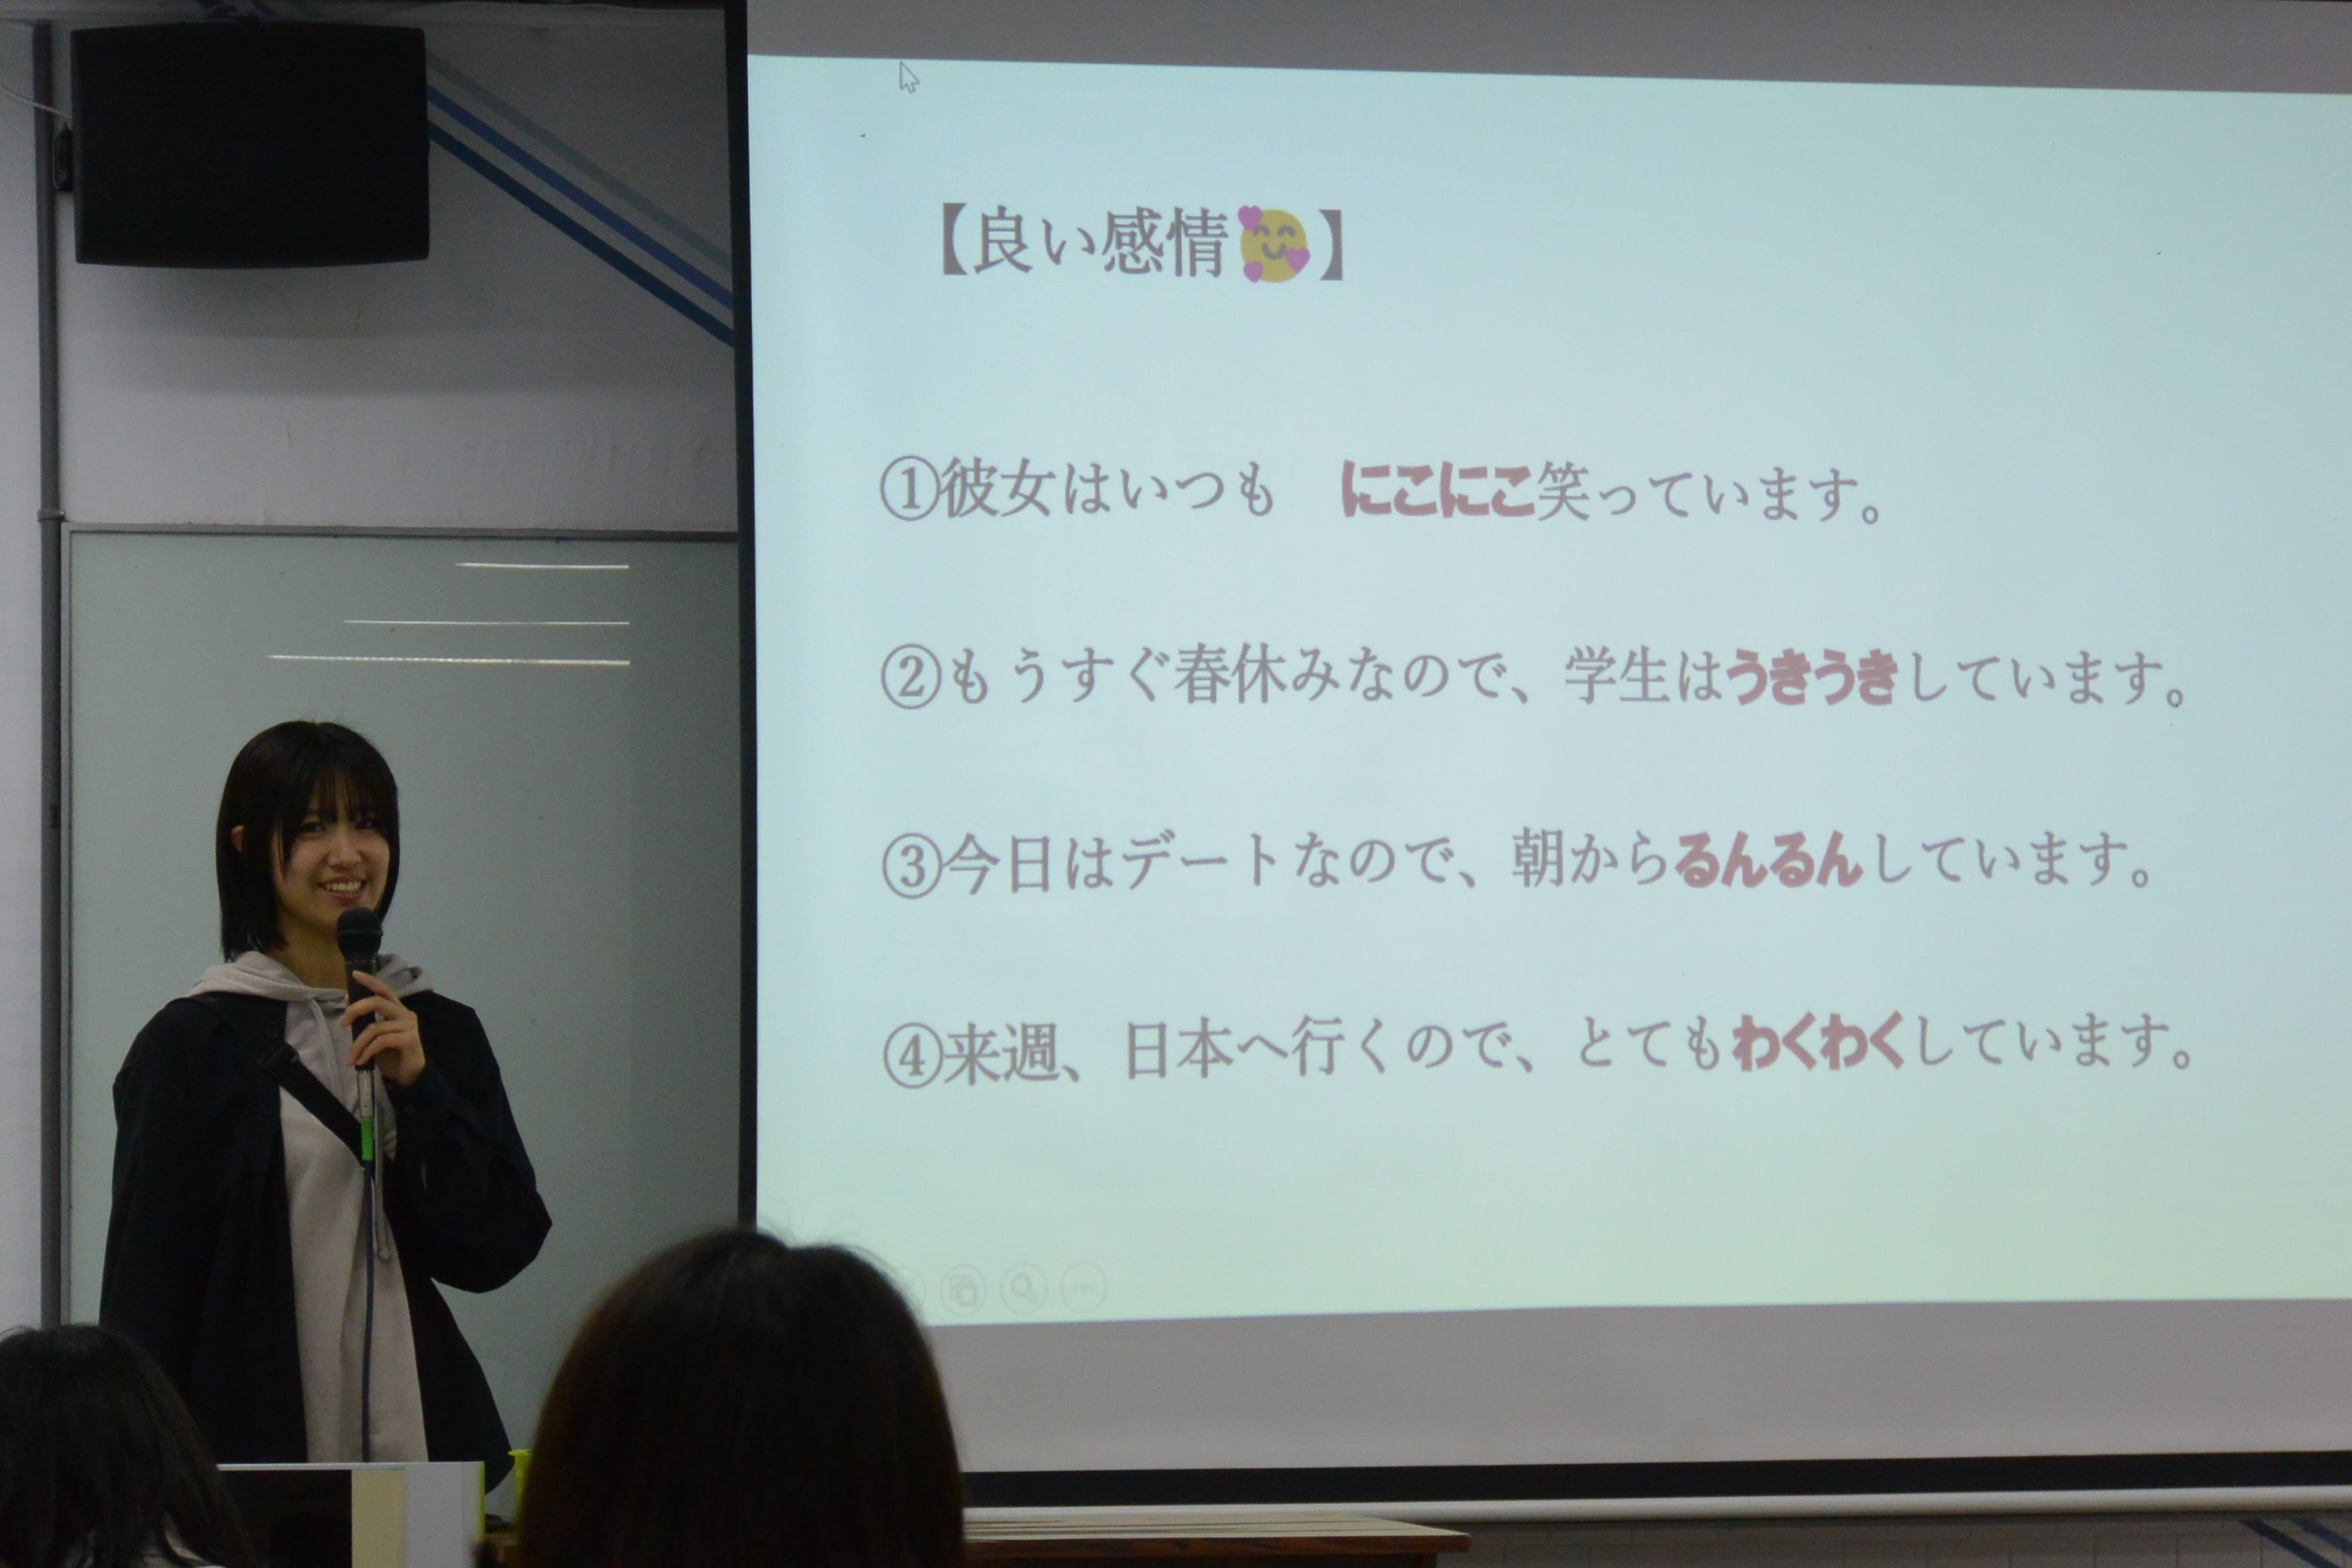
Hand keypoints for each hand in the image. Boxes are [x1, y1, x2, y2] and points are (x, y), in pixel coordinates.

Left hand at [344, 969, 425, 1088]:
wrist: (409, 1075)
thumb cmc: (392, 1054)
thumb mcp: (376, 1034)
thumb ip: (366, 1018)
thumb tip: (347, 998)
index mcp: (397, 1010)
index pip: (384, 990)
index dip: (370, 981)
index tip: (354, 974)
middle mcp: (405, 1014)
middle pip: (377, 1002)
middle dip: (355, 1009)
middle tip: (343, 1024)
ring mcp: (409, 1026)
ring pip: (374, 1027)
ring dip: (357, 1044)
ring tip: (351, 1058)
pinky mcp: (409, 1039)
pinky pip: (381, 1042)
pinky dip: (366, 1052)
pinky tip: (361, 1061)